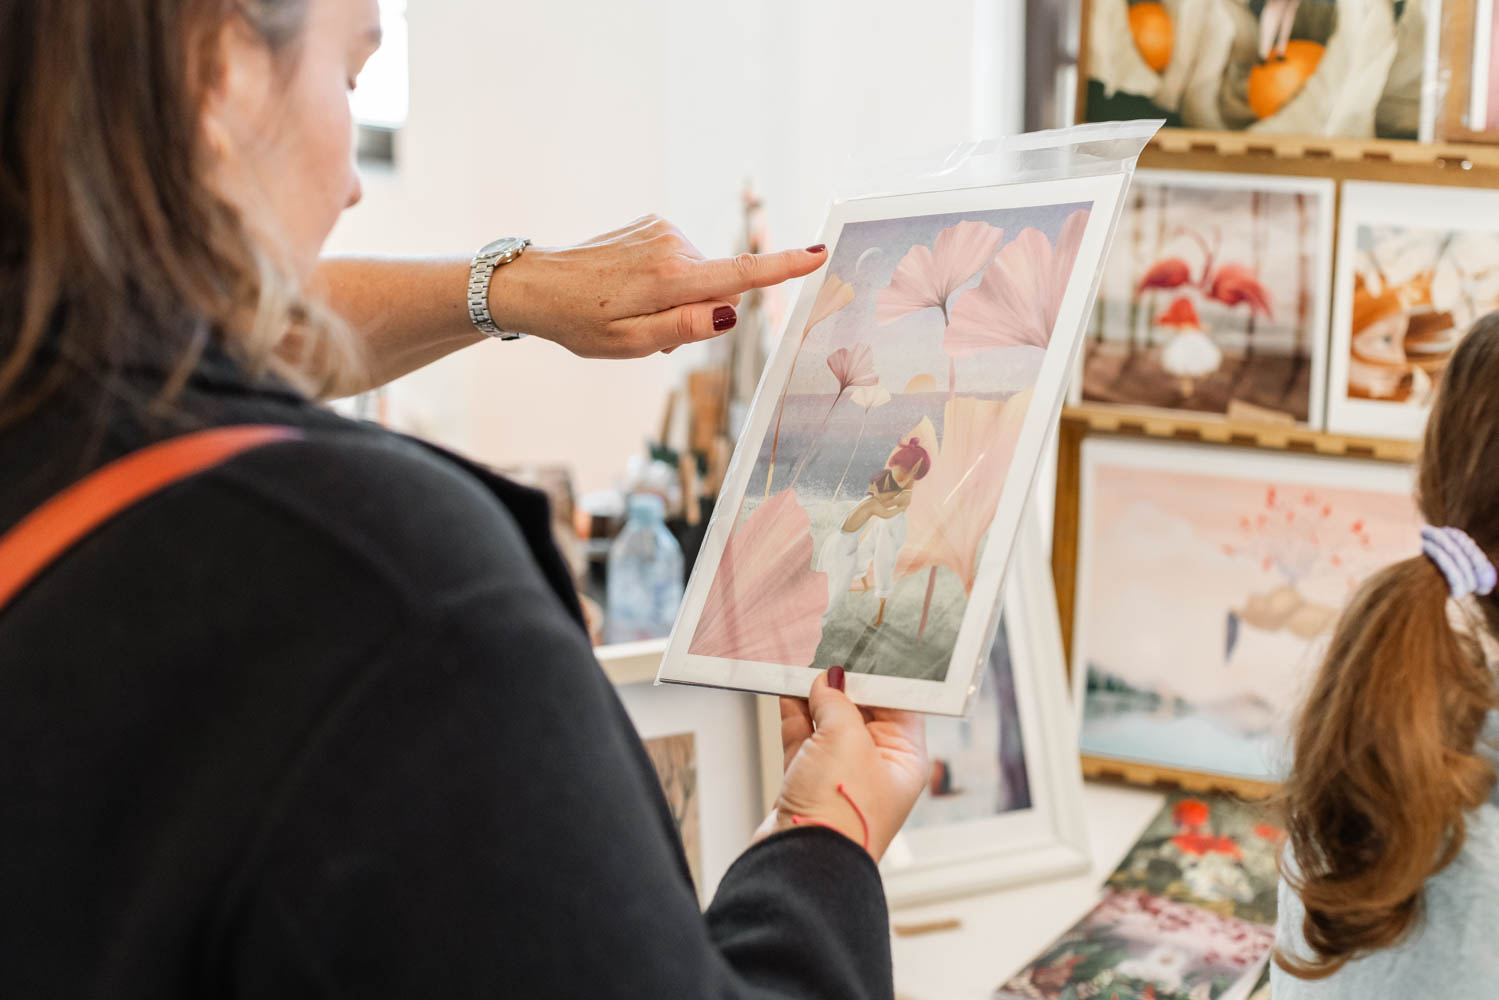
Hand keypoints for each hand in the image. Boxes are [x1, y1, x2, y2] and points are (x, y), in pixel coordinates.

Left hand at [487, 215, 827, 357]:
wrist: (536, 286)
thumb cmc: (580, 323)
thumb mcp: (631, 344)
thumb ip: (684, 329)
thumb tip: (728, 315)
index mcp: (669, 279)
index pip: (739, 277)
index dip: (782, 268)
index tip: (819, 254)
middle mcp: (673, 246)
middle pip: (720, 288)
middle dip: (701, 314)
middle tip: (652, 333)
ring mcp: (663, 230)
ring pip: (701, 275)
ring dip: (680, 298)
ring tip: (635, 312)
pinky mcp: (653, 224)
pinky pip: (681, 260)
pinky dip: (668, 280)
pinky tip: (632, 290)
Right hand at [753, 667, 927, 861]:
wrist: (799, 861)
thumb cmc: (838, 811)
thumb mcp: (845, 739)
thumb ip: (837, 701)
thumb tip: (828, 679)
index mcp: (904, 757)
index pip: (898, 703)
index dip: (880, 675)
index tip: (862, 647)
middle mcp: (876, 765)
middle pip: (862, 710)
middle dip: (842, 682)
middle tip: (826, 650)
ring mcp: (840, 774)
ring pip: (828, 721)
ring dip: (814, 695)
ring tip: (802, 663)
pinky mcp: (808, 780)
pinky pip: (803, 737)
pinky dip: (794, 714)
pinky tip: (786, 689)